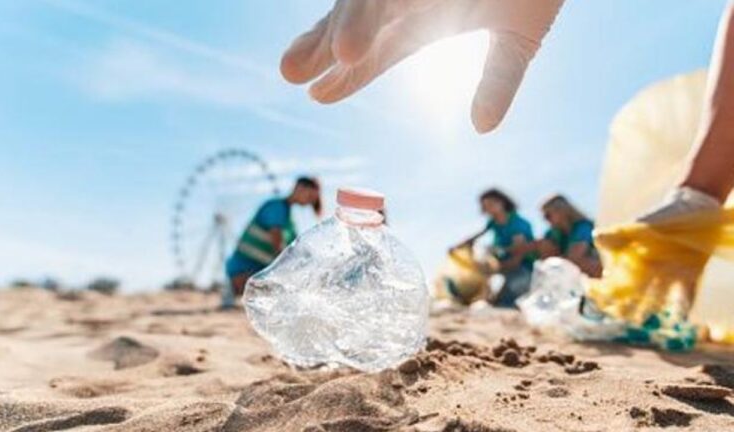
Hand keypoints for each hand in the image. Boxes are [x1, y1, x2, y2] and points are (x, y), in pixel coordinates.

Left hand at [281, 0, 563, 132]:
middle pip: (353, 25)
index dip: (345, 78)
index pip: (371, 57)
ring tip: (341, 50)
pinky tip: (354, 25)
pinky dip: (374, 4)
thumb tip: (483, 128)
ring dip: (354, 20)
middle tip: (290, 71)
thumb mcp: (520, 36)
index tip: (317, 95)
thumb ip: (500, 79)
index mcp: (417, 23)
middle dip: (321, 47)